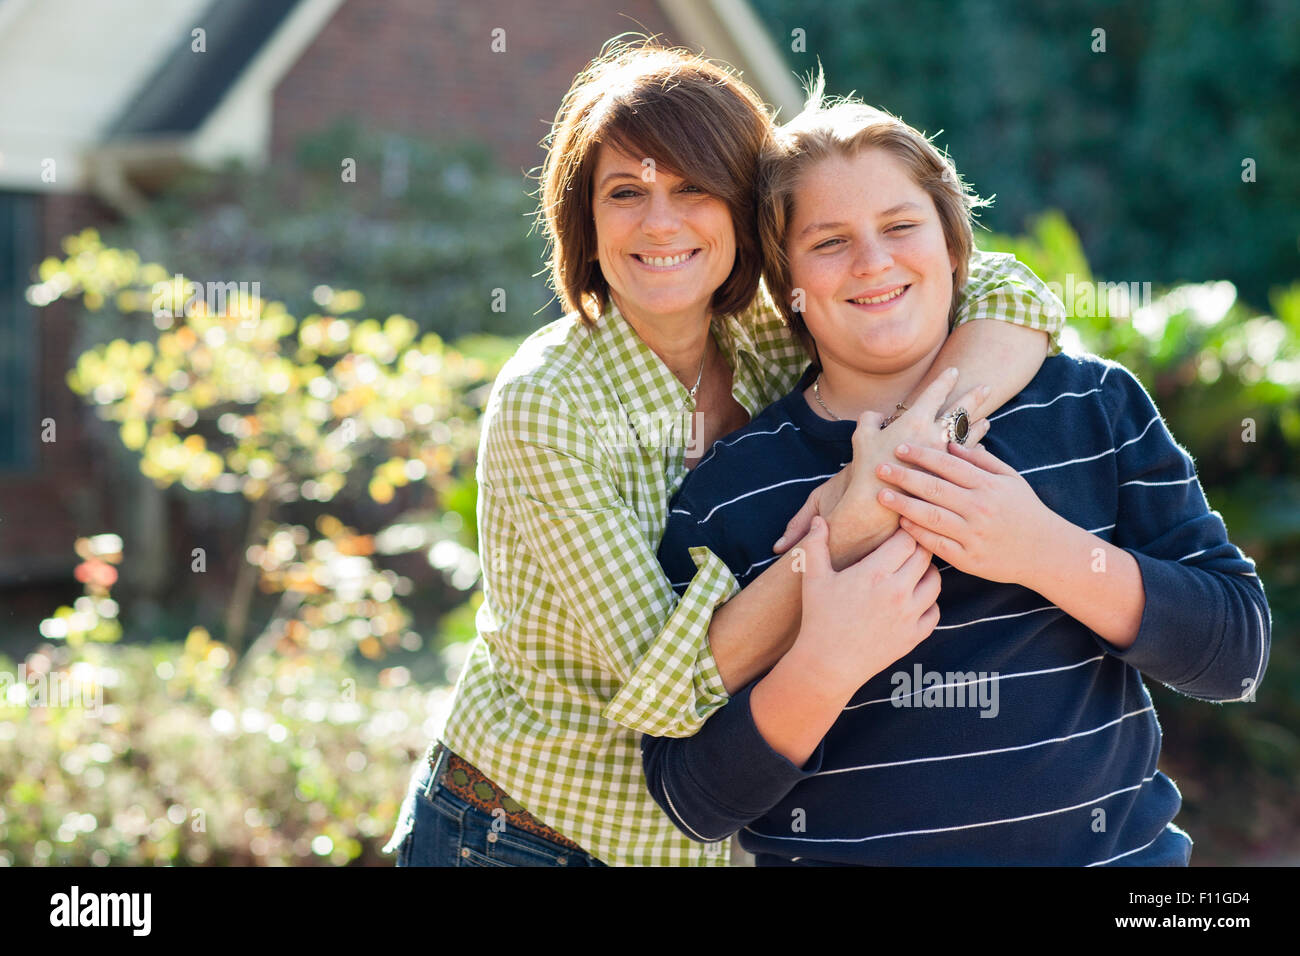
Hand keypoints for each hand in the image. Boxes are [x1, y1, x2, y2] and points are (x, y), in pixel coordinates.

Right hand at [773, 367, 990, 559]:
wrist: (876, 503)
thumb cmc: (867, 469)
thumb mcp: (861, 438)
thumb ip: (869, 420)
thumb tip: (875, 414)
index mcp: (914, 422)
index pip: (934, 394)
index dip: (944, 381)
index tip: (954, 371)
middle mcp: (934, 436)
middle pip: (959, 411)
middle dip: (973, 398)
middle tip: (986, 387)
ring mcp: (944, 457)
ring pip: (968, 435)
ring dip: (977, 426)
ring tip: (986, 420)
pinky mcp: (948, 476)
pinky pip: (968, 460)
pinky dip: (975, 452)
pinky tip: (981, 450)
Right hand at [790, 516, 941, 696]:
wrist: (828, 664)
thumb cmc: (819, 619)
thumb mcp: (813, 578)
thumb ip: (815, 545)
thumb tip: (818, 519)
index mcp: (875, 573)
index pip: (906, 539)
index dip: (904, 531)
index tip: (898, 529)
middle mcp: (898, 592)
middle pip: (924, 556)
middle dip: (918, 547)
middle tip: (908, 545)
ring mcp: (909, 615)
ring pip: (935, 582)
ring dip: (927, 572)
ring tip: (913, 569)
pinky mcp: (914, 636)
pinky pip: (935, 611)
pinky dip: (929, 602)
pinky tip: (915, 598)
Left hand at [874, 440, 1060, 584]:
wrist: (1046, 552)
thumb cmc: (1024, 510)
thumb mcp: (1010, 478)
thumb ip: (981, 460)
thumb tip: (950, 442)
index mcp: (988, 486)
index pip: (949, 465)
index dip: (922, 455)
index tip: (900, 447)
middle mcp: (979, 509)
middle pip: (934, 489)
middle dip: (904, 476)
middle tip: (879, 468)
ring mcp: (973, 535)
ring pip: (931, 517)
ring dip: (903, 505)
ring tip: (881, 495)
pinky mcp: (969, 559)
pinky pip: (937, 545)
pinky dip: (918, 533)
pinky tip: (901, 524)